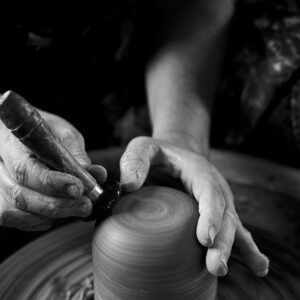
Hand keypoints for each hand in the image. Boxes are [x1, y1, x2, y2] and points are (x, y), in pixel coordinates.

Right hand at [0, 111, 105, 230]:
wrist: (26, 135)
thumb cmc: (44, 131)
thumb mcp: (64, 134)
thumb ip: (77, 155)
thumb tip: (97, 176)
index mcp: (11, 143)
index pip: (26, 169)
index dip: (53, 183)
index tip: (78, 188)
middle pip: (20, 195)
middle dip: (58, 205)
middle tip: (86, 204)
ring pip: (14, 212)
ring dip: (50, 215)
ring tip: (76, 207)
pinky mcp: (1, 200)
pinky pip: (15, 220)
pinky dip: (39, 221)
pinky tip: (57, 210)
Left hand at [120, 136, 268, 276]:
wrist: (175, 154)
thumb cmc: (158, 152)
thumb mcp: (143, 147)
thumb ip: (135, 160)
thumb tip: (129, 185)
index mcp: (199, 171)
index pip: (209, 192)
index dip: (210, 215)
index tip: (205, 238)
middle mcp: (214, 188)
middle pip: (224, 215)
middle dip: (222, 242)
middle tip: (215, 266)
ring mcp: (218, 202)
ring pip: (231, 226)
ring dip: (231, 250)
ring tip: (223, 270)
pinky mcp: (215, 215)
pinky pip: (233, 231)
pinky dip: (246, 248)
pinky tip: (258, 266)